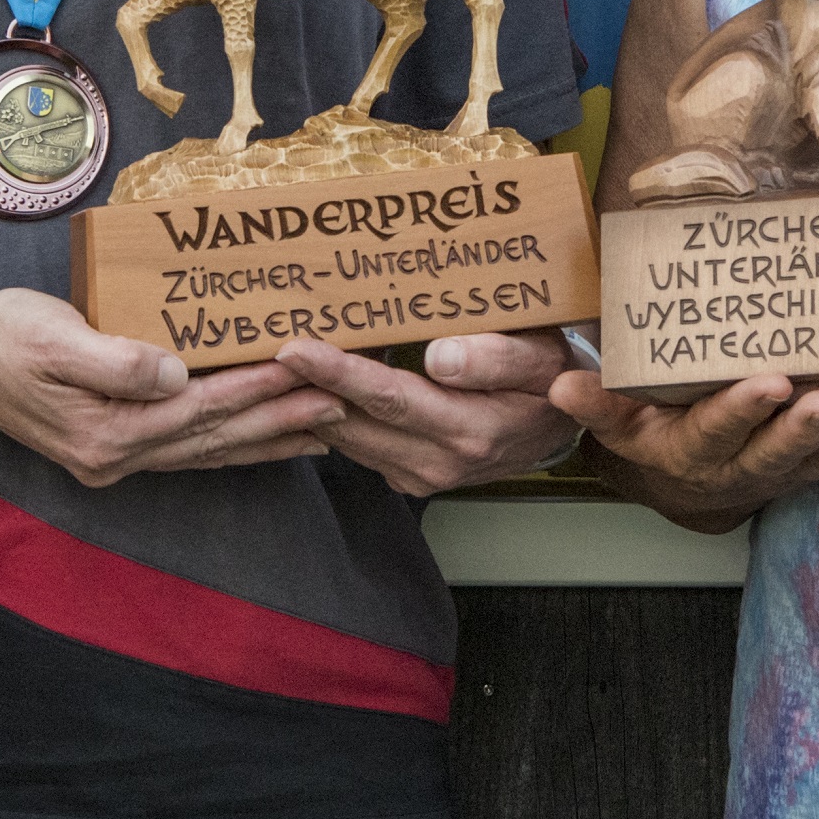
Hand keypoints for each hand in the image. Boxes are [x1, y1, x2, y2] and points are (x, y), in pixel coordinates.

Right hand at [0, 283, 341, 486]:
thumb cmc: (2, 334)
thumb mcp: (51, 336)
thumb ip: (113, 360)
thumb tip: (171, 372)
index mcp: (105, 432)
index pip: (199, 409)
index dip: (256, 387)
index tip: (307, 366)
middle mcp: (116, 457)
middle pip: (216, 438)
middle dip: (281, 417)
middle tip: (344, 400)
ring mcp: (117, 459)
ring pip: (211, 450)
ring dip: (270, 437)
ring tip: (327, 424)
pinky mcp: (117, 447)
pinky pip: (191, 448)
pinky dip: (235, 443)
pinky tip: (268, 437)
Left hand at [272, 331, 579, 498]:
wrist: (560, 425)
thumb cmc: (550, 377)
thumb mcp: (541, 357)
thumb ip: (496, 357)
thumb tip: (440, 359)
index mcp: (468, 430)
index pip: (388, 399)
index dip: (337, 372)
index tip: (294, 348)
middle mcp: (436, 462)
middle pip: (351, 420)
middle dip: (303, 384)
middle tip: (257, 343)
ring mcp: (417, 475)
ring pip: (344, 435)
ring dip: (307, 400)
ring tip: (271, 357)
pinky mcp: (404, 474)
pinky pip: (353, 443)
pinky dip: (328, 413)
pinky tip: (309, 382)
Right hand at [545, 365, 818, 530]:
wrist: (683, 479)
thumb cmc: (655, 429)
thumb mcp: (622, 421)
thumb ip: (600, 402)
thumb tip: (560, 384)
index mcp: (693, 449)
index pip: (717, 429)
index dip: (743, 410)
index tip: (771, 384)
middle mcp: (738, 468)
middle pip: (772, 452)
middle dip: (802, 430)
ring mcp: (779, 473)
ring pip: (814, 465)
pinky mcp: (809, 472)